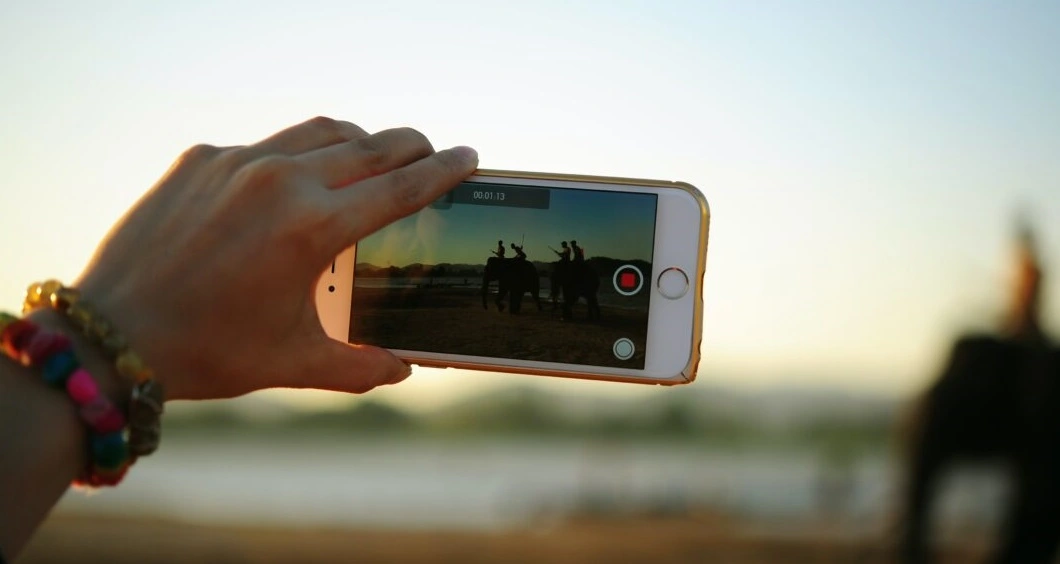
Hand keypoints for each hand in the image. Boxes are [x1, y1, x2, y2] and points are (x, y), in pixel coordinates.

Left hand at [73, 117, 477, 399]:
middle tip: (430, 151)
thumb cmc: (209, 352)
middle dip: (411, 145)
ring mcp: (236, 162)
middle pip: (370, 144)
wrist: (113, 334)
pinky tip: (294, 179)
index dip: (444, 171)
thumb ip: (360, 366)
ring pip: (320, 131)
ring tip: (373, 154)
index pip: (401, 187)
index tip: (470, 156)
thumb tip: (404, 369)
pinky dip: (296, 155)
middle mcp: (279, 181)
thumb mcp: (294, 362)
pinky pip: (266, 144)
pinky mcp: (200, 158)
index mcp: (313, 228)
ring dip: (359, 139)